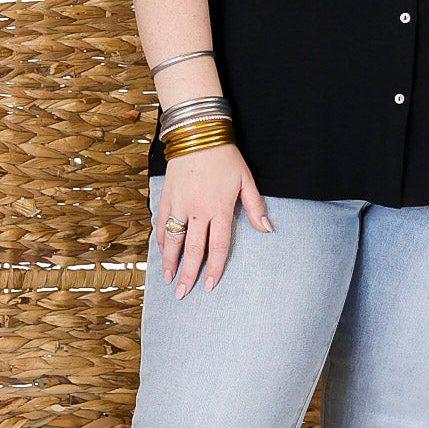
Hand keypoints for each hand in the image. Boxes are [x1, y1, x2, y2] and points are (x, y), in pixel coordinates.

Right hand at [159, 144, 272, 296]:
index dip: (214, 268)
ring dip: (170, 262)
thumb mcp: (246, 180)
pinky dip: (161, 240)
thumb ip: (255, 208)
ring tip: (168, 280)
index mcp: (219, 208)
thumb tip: (267, 230)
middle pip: (192, 250)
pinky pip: (161, 223)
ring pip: (172, 240)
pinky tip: (162, 252)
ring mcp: (179, 204)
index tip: (209, 285)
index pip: (218, 246)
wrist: (196, 133)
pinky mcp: (166, 196)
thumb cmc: (225, 157)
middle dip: (187, 274)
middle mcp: (198, 210)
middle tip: (182, 294)